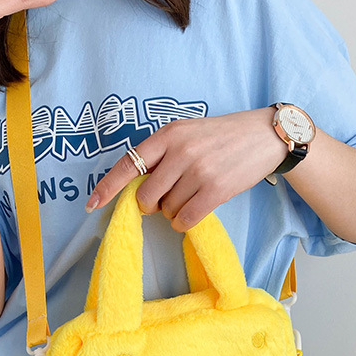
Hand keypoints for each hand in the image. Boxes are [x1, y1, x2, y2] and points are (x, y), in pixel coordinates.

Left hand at [84, 108, 287, 230]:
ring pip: (167, 210)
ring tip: (193, 194)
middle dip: (153, 205)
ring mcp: (198, 170)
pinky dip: (185, 222)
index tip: (91, 204)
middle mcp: (180, 151)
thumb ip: (162, 154)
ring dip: (175, 211)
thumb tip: (138, 189)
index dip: (107, 187)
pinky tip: (196, 209)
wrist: (264, 135)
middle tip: (168, 197)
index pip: (129, 164)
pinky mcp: (215, 189)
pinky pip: (184, 220)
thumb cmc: (221, 137)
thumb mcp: (187, 133)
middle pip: (146, 197)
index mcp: (168, 134)